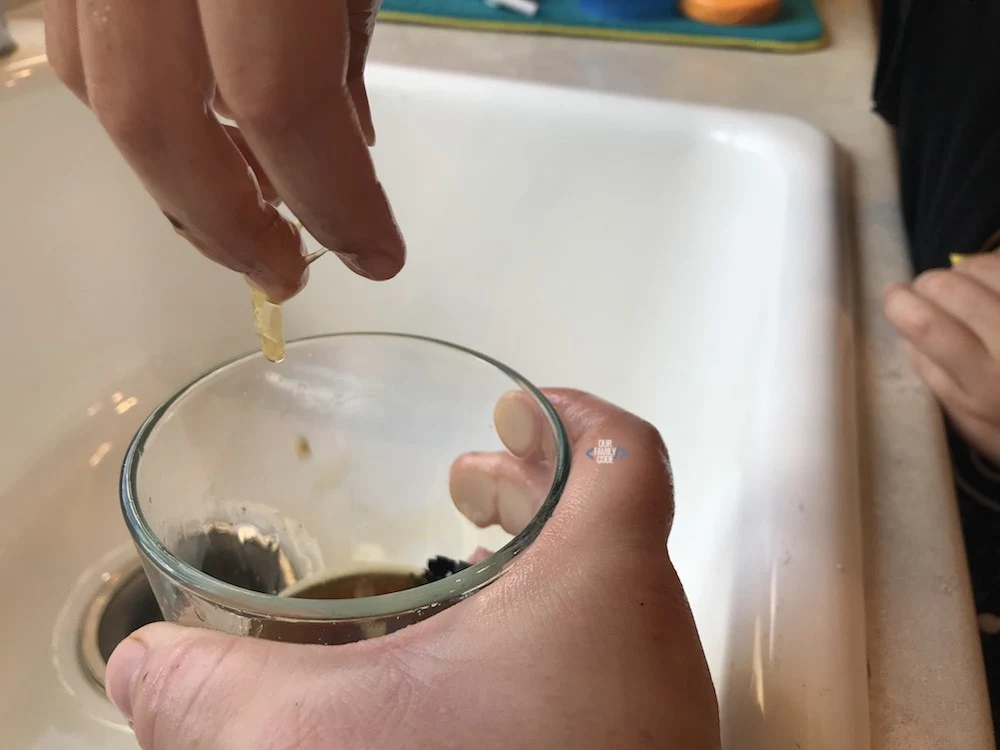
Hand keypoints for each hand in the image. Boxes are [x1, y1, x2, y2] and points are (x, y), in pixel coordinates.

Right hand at [44, 0, 404, 300]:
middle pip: (156, 118)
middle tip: (287, 272)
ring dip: (181, 177)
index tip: (378, 254)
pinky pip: (84, 44)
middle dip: (228, 224)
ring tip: (256, 211)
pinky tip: (208, 136)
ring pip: (102, 89)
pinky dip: (148, 109)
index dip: (333, 197)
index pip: (280, 100)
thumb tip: (348, 151)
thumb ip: (344, 57)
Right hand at [104, 389, 719, 749]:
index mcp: (601, 588)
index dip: (570, 412)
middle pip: (614, 521)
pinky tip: (479, 684)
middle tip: (471, 481)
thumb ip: (214, 694)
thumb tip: (142, 666)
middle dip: (535, 488)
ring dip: (542, 570)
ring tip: (469, 572)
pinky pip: (613, 670)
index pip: (624, 452)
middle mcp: (653, 643)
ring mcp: (659, 712)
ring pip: (614, 601)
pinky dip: (553, 643)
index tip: (520, 406)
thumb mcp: (313, 739)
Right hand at [883, 252, 999, 462]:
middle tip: (927, 293)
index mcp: (986, 384)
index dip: (901, 303)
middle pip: (952, 287)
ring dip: (963, 270)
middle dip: (928, 283)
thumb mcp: (977, 424)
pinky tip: (993, 282)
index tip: (892, 298)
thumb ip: (939, 381)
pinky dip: (993, 266)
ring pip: (985, 266)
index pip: (929, 327)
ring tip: (964, 287)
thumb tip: (907, 336)